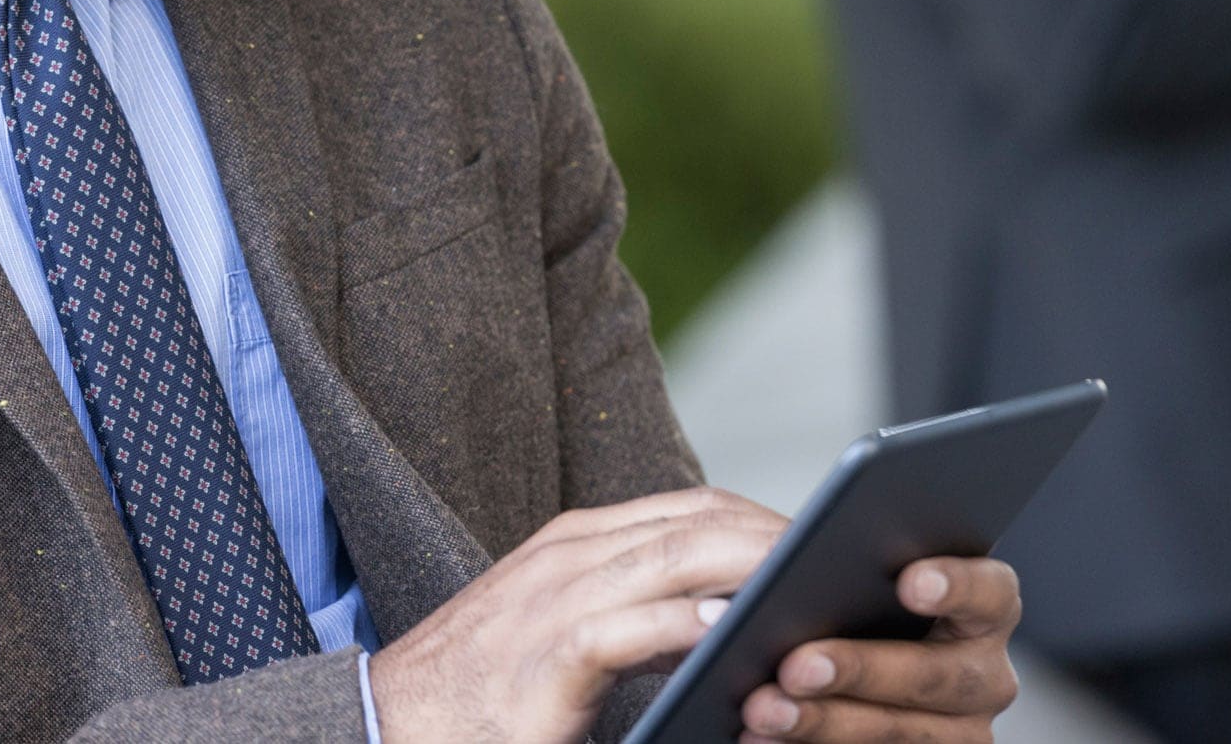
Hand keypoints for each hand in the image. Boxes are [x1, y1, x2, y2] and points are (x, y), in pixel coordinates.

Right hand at [370, 487, 787, 743]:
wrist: (380, 728)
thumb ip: (632, 616)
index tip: (828, 548)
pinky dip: (690, 624)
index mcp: (578, 543)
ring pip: (677, 557)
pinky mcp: (544, 657)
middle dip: (780, 537)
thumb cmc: (483, 697)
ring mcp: (553, 599)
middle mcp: (570, 554)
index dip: (766, 520)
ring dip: (756, 566)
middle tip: (851, 568)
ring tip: (821, 588)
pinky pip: (631, 628)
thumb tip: (722, 621)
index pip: (694, 509)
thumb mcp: (563, 637)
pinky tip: (738, 632)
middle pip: (702, 521)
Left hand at [737, 555, 1020, 741]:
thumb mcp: (801, 561)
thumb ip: (797, 553)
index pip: (990, 590)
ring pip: (901, 734)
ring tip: (763, 709)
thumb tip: (772, 567)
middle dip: (863, 670)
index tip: (909, 583)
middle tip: (797, 665)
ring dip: (827, 723)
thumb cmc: (802, 593)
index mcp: (978, 607)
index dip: (958, 585)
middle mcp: (979, 675)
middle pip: (939, 676)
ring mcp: (954, 734)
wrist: (781, 657)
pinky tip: (760, 737)